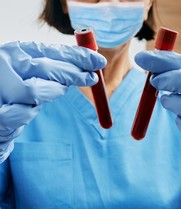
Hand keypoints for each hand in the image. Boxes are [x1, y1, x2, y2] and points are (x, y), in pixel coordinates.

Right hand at [0, 41, 106, 161]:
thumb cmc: (17, 89)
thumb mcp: (35, 70)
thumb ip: (58, 65)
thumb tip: (93, 62)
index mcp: (17, 51)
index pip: (52, 50)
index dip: (78, 56)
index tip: (99, 61)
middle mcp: (5, 64)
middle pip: (47, 68)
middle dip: (74, 74)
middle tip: (92, 79)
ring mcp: (0, 86)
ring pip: (36, 91)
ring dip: (52, 93)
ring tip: (55, 92)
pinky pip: (23, 113)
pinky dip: (30, 112)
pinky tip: (30, 109)